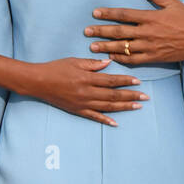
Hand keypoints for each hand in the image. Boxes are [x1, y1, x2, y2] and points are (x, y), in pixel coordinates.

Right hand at [20, 57, 147, 126]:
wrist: (38, 82)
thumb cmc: (56, 68)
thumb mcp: (74, 61)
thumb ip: (92, 64)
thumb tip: (109, 63)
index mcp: (87, 78)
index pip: (111, 81)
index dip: (126, 81)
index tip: (138, 81)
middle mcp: (87, 92)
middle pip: (113, 96)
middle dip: (131, 96)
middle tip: (145, 97)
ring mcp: (82, 103)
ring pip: (107, 107)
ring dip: (124, 107)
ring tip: (137, 106)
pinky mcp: (77, 110)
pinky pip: (94, 117)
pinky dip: (105, 120)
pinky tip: (116, 122)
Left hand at [84, 0, 183, 64]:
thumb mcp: (172, 3)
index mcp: (150, 17)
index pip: (124, 14)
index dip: (108, 14)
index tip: (95, 13)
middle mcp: (147, 32)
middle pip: (119, 32)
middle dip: (101, 31)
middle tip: (86, 31)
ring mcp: (149, 46)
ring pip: (123, 47)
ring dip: (106, 47)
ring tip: (93, 46)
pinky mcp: (153, 58)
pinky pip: (134, 60)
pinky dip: (122, 59)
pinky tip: (112, 57)